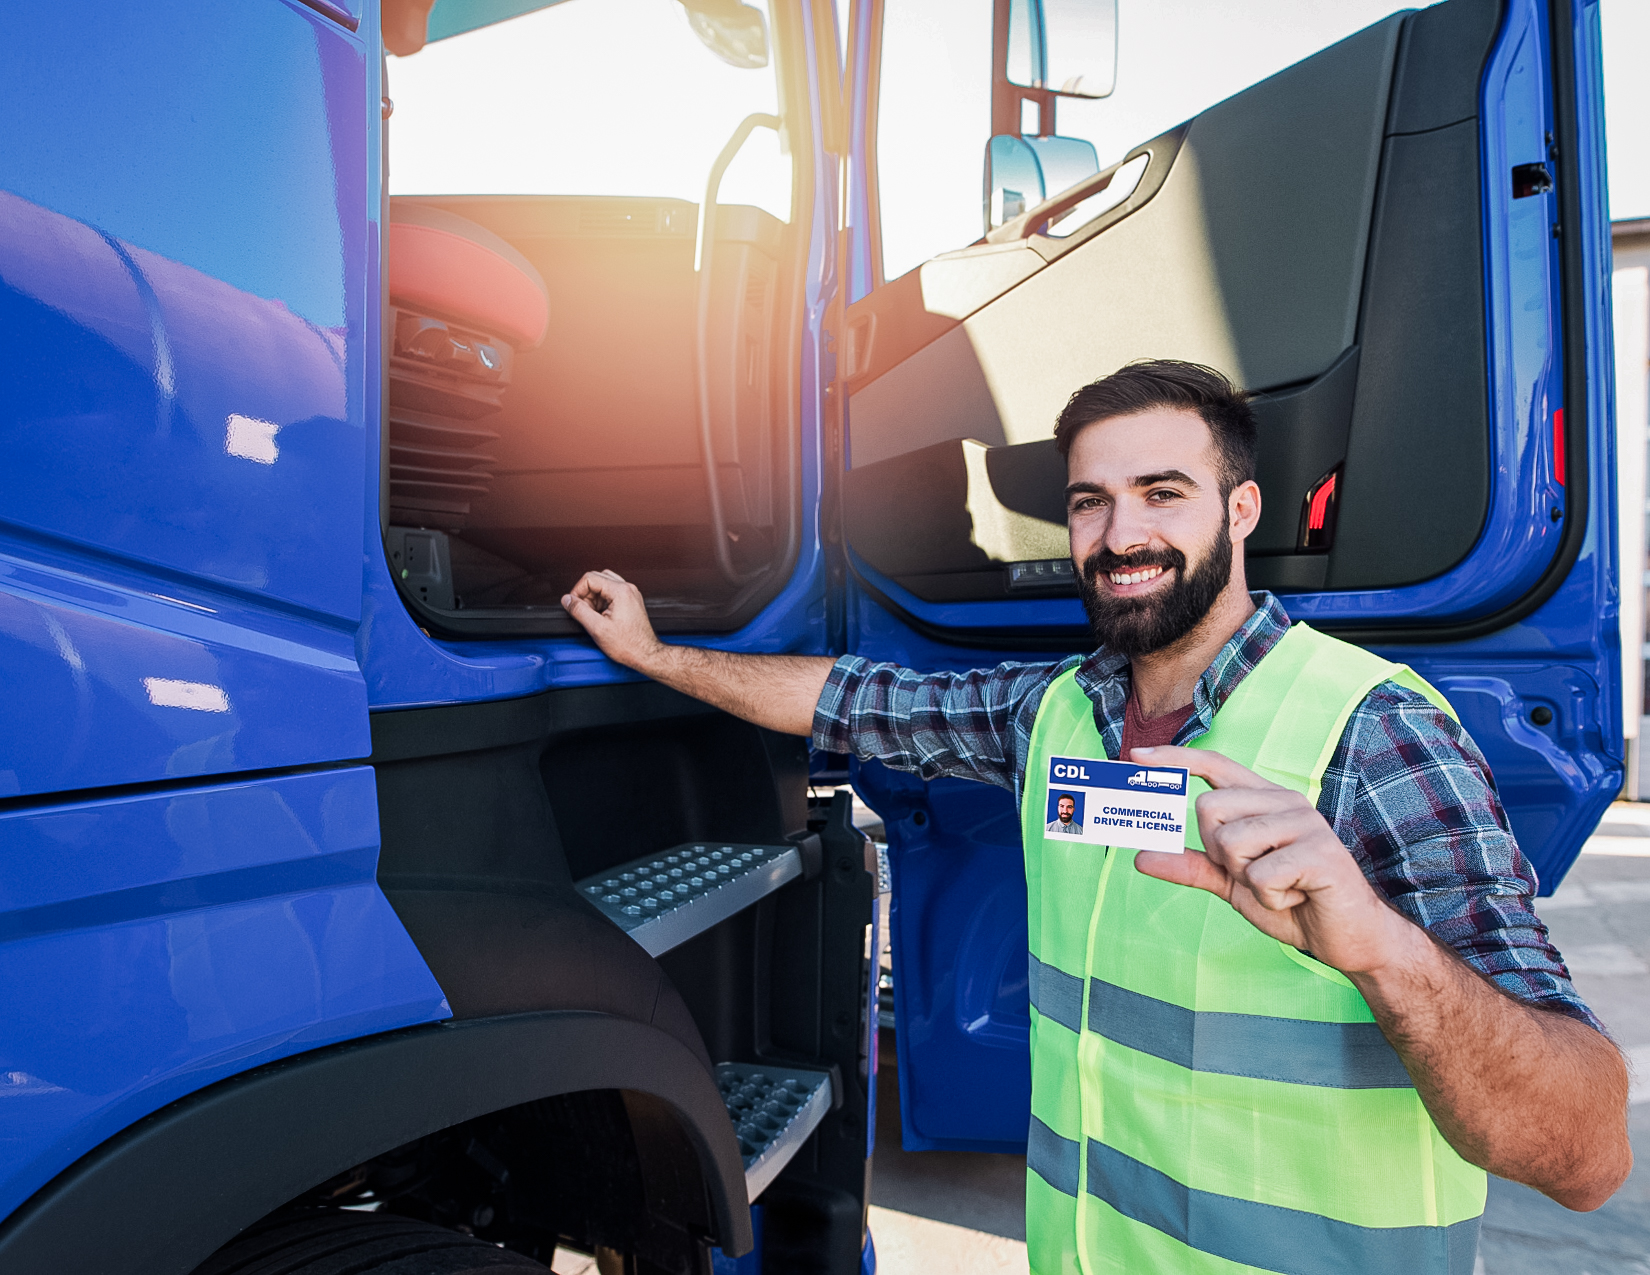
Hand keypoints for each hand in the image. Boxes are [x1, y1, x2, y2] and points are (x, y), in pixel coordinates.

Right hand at [561, 570, 664, 670]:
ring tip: (592, 614)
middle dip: (585, 593)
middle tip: (583, 610)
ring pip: (604, 584)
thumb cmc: (628, 645)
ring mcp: (630, 594)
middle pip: (597, 578)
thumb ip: (579, 611)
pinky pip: (611, 592)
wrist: (645, 654)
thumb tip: (567, 600)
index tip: (573, 604)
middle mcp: (627, 589)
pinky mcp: (631, 601)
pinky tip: (601, 615)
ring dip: (593, 596)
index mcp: (620, 591)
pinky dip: (602, 600)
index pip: (589, 578)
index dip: (577, 591)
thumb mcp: (597, 628)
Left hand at [1129, 745, 1416, 976]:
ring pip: (1230, 842)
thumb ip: (1192, 866)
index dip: (1175, 759)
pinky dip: (1270, 897)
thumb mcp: (1233, 884)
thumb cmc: (1292, 901)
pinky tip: (1296, 896)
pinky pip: (1259, 875)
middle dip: (1218, 853)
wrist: (1347, 938)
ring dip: (1245, 878)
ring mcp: (1305, 823)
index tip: (1134, 755)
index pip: (1214, 765)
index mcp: (1264, 800)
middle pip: (1208, 809)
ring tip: (1279, 885)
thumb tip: (1140, 856)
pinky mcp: (1320, 852)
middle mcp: (1284, 801)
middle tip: (1253, 873)